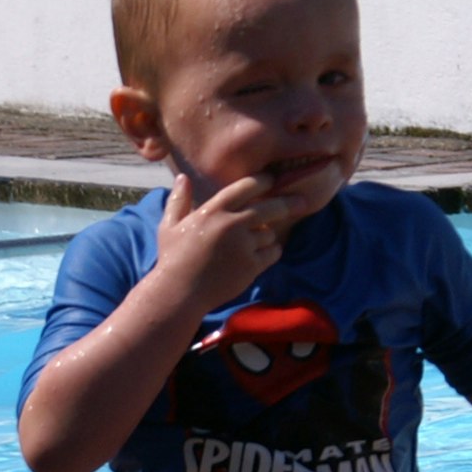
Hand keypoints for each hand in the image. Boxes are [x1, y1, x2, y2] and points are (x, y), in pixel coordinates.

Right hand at [151, 171, 312, 309]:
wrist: (179, 293)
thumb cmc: (172, 259)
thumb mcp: (169, 225)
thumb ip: (179, 200)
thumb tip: (183, 177)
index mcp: (213, 210)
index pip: (247, 186)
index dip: (264, 181)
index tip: (272, 180)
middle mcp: (231, 224)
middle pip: (270, 207)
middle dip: (288, 203)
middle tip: (301, 201)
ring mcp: (243, 245)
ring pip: (271, 233)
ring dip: (270, 234)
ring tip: (263, 238)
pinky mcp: (251, 266)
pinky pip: (273, 252)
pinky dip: (273, 251)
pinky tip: (267, 253)